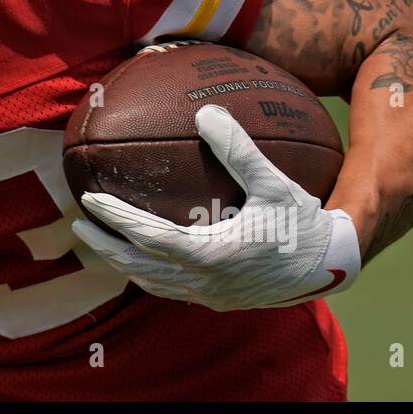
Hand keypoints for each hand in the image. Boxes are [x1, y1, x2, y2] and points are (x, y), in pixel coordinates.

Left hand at [71, 103, 360, 310]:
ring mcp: (211, 296)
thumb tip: (205, 113)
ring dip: (122, 263)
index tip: (89, 200)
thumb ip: (238, 149)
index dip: (115, 220)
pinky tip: (142, 257)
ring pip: (152, 283)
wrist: (333, 266)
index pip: (147, 237)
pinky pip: (171, 290)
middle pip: (138, 267)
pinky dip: (147, 274)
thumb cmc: (304, 223)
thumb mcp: (274, 182)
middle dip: (105, 246)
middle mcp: (205, 282)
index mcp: (212, 255)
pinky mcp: (219, 301)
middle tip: (79, 224)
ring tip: (101, 242)